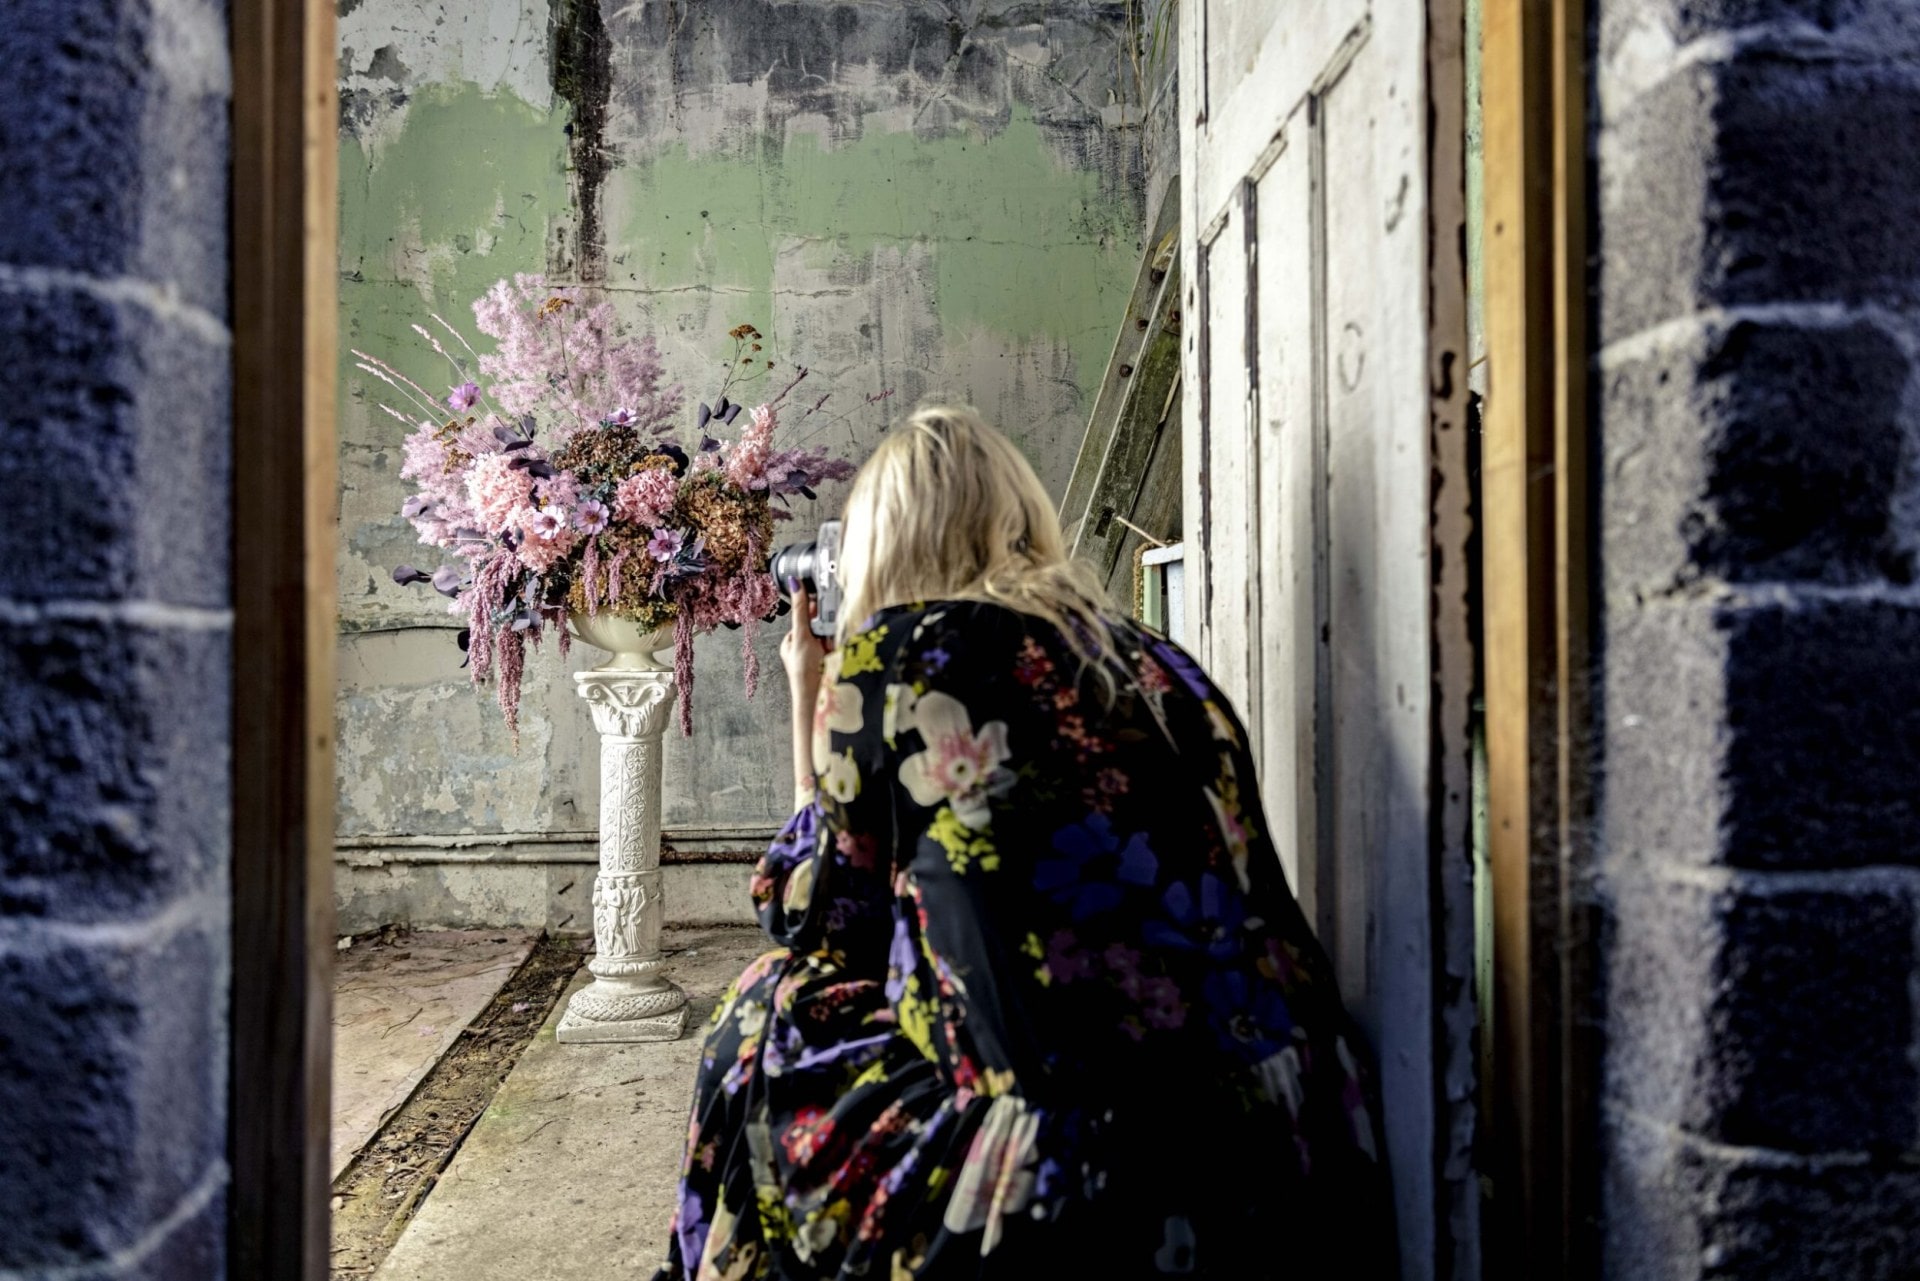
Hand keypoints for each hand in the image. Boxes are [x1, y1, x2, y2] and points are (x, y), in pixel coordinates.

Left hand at [780, 584, 831, 705]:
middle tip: (827, 636)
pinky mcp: (831, 660)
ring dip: (834, 637)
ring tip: (831, 647)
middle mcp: (804, 647)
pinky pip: (839, 645)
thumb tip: (794, 584)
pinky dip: (840, 646)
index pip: (804, 616)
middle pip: (819, 624)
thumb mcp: (801, 636)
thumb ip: (801, 610)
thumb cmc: (804, 671)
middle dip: (826, 627)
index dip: (815, 610)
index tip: (823, 605)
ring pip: (831, 634)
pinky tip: (839, 652)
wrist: (818, 697)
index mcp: (792, 641)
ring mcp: (818, 655)